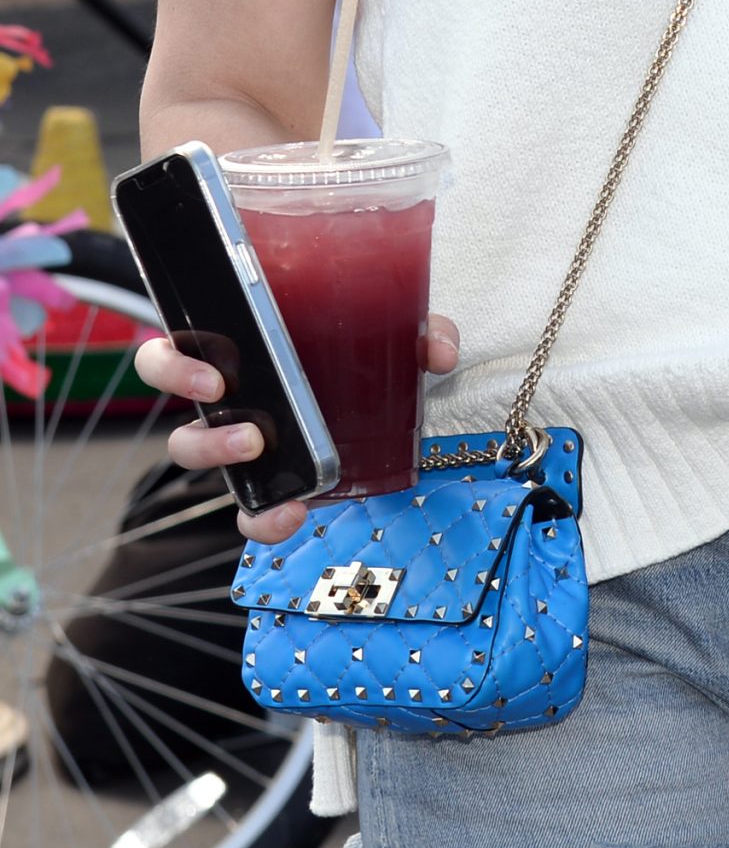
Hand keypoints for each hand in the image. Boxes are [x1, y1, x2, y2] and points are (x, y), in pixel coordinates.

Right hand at [135, 312, 460, 544]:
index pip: (175, 353)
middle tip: (249, 433)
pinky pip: (245, 507)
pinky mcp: (262, 481)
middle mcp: (229, 396)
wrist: (378, 384)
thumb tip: (435, 351)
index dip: (174, 366)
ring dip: (222, 460)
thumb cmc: (359, 345)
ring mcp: (240, 439)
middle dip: (202, 431)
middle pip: (179, 419)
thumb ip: (418, 331)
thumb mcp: (389, 329)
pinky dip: (262, 518)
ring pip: (197, 458)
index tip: (214, 381)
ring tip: (261, 455)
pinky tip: (292, 514)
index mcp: (240, 348)